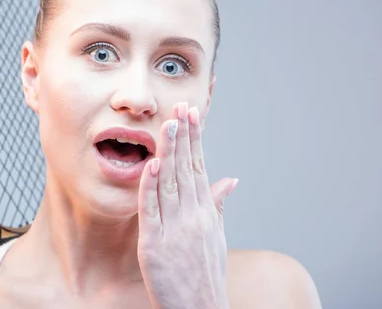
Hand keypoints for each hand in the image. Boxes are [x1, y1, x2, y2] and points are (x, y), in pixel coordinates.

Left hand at [137, 102, 238, 308]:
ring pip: (171, 183)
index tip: (192, 116)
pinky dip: (151, 187)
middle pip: (187, 169)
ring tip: (169, 125)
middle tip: (182, 108)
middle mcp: (193, 216)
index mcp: (206, 212)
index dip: (195, 140)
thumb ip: (218, 205)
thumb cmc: (205, 272)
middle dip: (184, 137)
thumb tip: (230, 180)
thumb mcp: (216, 236)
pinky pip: (152, 211)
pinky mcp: (154, 244)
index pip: (200, 167)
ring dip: (170, 152)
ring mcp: (174, 229)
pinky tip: (152, 165)